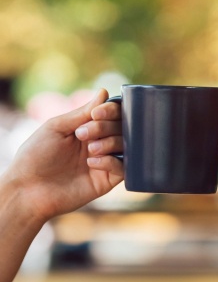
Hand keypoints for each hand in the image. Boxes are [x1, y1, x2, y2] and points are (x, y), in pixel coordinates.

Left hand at [2, 89, 122, 223]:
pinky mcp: (107, 181)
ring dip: (110, 142)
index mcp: (88, 127)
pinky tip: (92, 163)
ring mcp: (105, 161)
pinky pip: (123, 167)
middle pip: (122, 126)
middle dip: (105, 127)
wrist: (27, 190)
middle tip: (83, 134)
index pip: (113, 113)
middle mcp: (100, 142)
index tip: (96, 114)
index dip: (110, 110)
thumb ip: (82, 112)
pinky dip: (111, 161)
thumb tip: (104, 91)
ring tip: (89, 150)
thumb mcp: (57, 127)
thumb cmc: (36, 156)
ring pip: (126, 145)